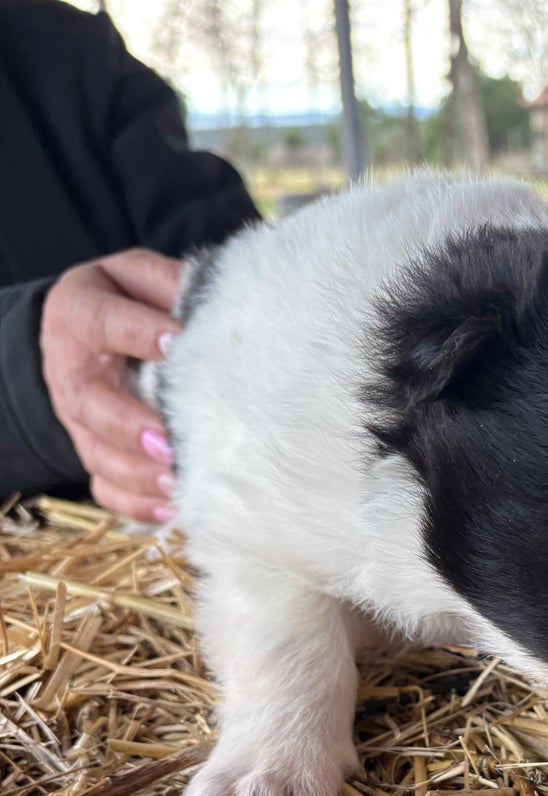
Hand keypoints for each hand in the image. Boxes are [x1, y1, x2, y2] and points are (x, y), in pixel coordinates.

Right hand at [41, 249, 182, 523]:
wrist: (90, 335)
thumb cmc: (131, 303)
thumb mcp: (142, 279)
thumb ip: (170, 285)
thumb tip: (222, 305)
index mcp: (78, 313)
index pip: (102, 322)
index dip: (138, 333)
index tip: (178, 343)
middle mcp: (71, 370)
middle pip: (88, 402)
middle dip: (128, 425)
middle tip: (167, 443)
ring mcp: (78, 419)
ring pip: (96, 454)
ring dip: (137, 474)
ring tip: (176, 483)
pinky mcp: (93, 452)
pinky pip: (105, 489)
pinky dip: (136, 505)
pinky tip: (170, 511)